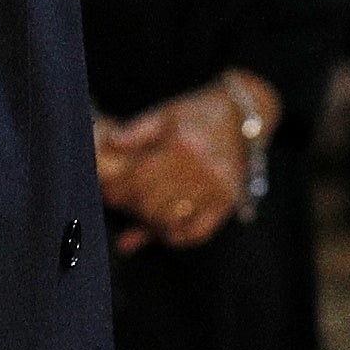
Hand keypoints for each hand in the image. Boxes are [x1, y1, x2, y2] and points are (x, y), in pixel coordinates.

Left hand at [100, 86, 252, 253]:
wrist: (242, 116)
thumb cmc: (197, 113)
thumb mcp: (165, 114)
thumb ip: (135, 132)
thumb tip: (108, 147)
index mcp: (182, 145)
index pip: (138, 179)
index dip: (117, 190)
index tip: (106, 190)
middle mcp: (202, 170)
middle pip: (152, 204)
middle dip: (129, 206)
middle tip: (119, 201)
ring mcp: (217, 190)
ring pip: (171, 222)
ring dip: (148, 222)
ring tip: (138, 212)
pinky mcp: (228, 203)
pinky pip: (197, 233)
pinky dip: (176, 236)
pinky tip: (163, 229)